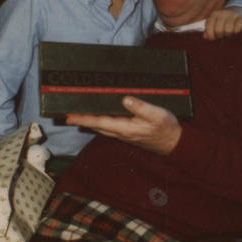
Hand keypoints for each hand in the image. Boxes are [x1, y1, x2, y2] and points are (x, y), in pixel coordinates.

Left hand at [66, 96, 181, 154]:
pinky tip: (99, 119)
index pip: (99, 122)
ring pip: (101, 127)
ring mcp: (124, 134)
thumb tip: (125, 99)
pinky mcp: (128, 133)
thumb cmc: (166, 129)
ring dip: (89, 122)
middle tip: (67, 115)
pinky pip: (109, 127)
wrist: (174, 143)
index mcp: (126, 128)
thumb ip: (141, 107)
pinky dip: (100, 123)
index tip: (69, 116)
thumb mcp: (157, 115)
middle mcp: (122, 133)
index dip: (84, 118)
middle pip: (96, 126)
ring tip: (78, 116)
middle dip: (82, 120)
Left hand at [204, 6, 241, 39]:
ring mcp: (232, 15)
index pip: (209, 25)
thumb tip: (205, 36)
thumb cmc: (223, 21)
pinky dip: (235, 32)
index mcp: (214, 14)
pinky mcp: (241, 19)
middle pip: (218, 30)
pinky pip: (237, 30)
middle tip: (221, 35)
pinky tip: (235, 30)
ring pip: (228, 30)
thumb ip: (208, 30)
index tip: (213, 38)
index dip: (210, 34)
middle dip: (219, 35)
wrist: (237, 11)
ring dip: (228, 35)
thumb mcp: (214, 23)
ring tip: (228, 33)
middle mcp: (223, 13)